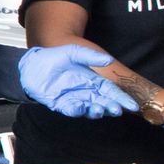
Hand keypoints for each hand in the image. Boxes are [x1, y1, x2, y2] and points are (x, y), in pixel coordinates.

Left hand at [19, 45, 137, 118]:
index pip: (111, 92)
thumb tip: (108, 60)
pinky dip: (78, 110)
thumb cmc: (55, 57)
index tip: (131, 105)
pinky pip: (72, 110)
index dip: (121, 99)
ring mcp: (75, 99)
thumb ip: (90, 56)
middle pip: (104, 103)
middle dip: (111, 107)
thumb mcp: (73, 52)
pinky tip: (82, 108)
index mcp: (93, 81)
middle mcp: (87, 92)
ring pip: (90, 109)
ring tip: (100, 109)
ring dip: (96, 111)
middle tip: (117, 110)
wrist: (33, 65)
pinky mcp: (62, 105)